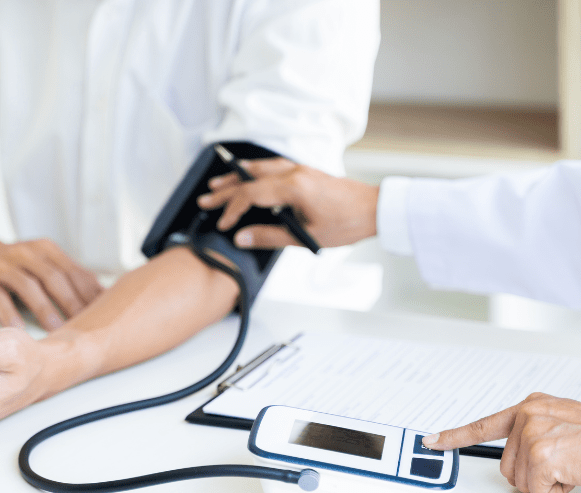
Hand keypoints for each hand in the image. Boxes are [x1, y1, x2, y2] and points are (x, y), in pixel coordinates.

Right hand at [0, 238, 102, 329]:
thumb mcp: (43, 263)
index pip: (73, 272)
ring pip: (27, 287)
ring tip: (57, 330)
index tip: (103, 314)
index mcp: (46, 249)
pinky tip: (20, 332)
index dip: (88, 293)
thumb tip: (105, 296)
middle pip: (53, 278)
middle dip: (71, 303)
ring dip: (45, 310)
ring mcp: (2, 265)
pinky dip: (10, 315)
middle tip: (85, 325)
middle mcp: (25, 253)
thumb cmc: (18, 266)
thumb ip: (70, 276)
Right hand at [196, 158, 378, 248]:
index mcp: (293, 187)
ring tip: (218, 183)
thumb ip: (270, 236)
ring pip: (260, 168)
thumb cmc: (347, 223)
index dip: (231, 209)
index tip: (223, 223)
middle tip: (206, 199)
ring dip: (237, 176)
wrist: (374, 209)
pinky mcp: (306, 171)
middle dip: (225, 189)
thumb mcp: (306, 237)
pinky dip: (254, 171)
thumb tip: (243, 237)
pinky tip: (248, 174)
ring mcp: (300, 169)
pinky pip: (272, 166)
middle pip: (249, 178)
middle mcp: (294, 172)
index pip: (250, 194)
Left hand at [423, 393, 580, 492]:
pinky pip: (536, 490)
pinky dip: (556, 490)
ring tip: (572, 465)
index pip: (485, 424)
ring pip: (519, 480)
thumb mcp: (563, 423)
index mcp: (531, 406)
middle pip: (507, 466)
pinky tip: (575, 472)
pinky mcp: (541, 454)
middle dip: (533, 475)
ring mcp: (532, 433)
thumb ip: (536, 433)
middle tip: (565, 463)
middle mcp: (528, 415)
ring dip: (546, 483)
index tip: (432, 441)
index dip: (455, 436)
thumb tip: (518, 460)